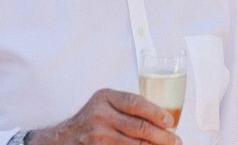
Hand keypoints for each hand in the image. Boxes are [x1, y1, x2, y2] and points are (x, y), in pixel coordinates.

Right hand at [28, 89, 179, 144]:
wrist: (60, 139)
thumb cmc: (91, 119)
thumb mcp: (105, 103)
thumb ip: (128, 106)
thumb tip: (164, 116)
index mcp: (105, 98)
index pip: (136, 103)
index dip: (157, 113)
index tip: (171, 121)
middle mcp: (100, 115)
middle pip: (139, 127)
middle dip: (162, 136)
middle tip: (176, 141)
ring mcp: (96, 136)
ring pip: (134, 144)